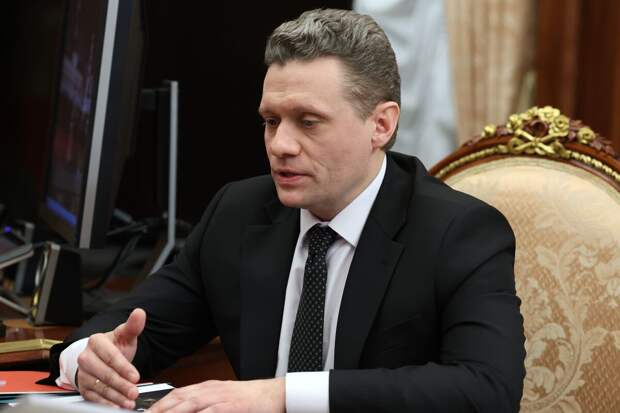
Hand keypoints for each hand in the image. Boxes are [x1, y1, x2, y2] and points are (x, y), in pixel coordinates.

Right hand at [76, 308, 145, 408]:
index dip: (124, 367)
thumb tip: (140, 312)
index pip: (111, 356)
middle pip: (104, 373)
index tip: (136, 376)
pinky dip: (106, 404)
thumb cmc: (116, 346)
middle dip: (121, 384)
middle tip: (134, 392)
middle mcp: (85, 357)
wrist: (103, 358)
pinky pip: (93, 397)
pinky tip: (117, 407)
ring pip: (99, 387)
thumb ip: (133, 326)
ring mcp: (83, 373)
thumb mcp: (125, 336)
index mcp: (96, 341)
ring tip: (129, 402)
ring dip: (115, 397)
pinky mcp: (82, 387)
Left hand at [146, 378, 284, 412]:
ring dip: (171, 412)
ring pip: (189, 404)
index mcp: (207, 388)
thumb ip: (205, 405)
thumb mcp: (223, 399)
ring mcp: (219, 398)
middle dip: (158, 409)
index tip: (145, 412)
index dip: (159, 404)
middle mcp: (210, 391)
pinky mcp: (230, 407)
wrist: (274, 394)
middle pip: (178, 399)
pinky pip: (210, 412)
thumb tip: (186, 408)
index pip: (176, 394)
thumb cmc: (249, 400)